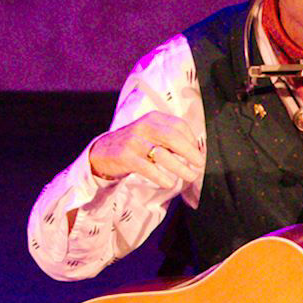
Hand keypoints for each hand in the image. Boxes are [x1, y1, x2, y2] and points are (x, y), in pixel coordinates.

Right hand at [87, 111, 201, 189]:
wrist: (103, 151)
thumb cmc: (136, 144)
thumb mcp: (153, 135)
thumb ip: (172, 140)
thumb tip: (198, 153)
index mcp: (154, 119)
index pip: (180, 126)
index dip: (193, 141)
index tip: (199, 154)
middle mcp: (144, 126)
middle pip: (173, 137)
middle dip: (190, 153)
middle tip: (200, 165)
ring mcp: (133, 141)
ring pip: (162, 154)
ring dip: (180, 168)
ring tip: (190, 176)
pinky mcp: (125, 156)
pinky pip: (148, 168)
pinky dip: (161, 177)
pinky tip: (169, 183)